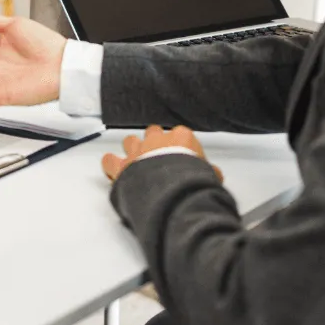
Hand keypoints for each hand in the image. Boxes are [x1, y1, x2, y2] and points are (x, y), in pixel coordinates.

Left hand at [101, 125, 220, 182]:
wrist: (171, 192)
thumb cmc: (190, 181)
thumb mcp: (209, 176)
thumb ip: (209, 172)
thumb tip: (215, 176)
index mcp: (181, 138)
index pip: (181, 135)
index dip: (181, 147)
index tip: (183, 158)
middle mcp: (156, 140)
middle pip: (153, 133)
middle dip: (154, 142)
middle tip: (158, 156)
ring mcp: (137, 151)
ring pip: (130, 140)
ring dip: (132, 150)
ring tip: (136, 160)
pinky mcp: (122, 166)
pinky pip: (109, 160)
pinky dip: (111, 165)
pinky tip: (113, 170)